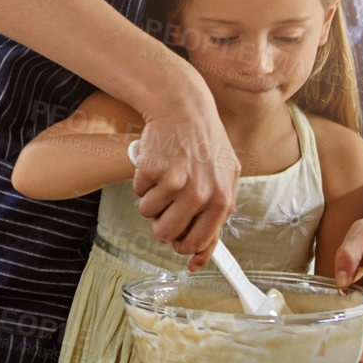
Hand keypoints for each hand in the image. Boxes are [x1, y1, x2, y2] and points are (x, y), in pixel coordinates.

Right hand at [130, 105, 239, 269]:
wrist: (184, 109)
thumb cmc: (205, 143)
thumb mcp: (225, 178)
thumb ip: (215, 213)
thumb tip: (199, 252)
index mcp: (221, 200)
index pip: (198, 242)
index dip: (184, 247)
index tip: (178, 246)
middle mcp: (200, 194)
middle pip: (166, 234)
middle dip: (160, 226)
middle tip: (164, 208)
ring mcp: (175, 182)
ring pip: (147, 213)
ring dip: (150, 200)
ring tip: (163, 179)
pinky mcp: (152, 171)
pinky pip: (138, 192)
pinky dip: (142, 182)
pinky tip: (156, 165)